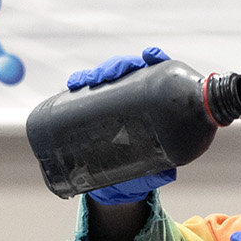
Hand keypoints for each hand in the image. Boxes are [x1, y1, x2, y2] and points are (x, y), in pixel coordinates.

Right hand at [70, 47, 174, 203]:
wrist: (119, 186)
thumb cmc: (144, 171)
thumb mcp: (156, 169)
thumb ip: (161, 169)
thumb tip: (167, 173)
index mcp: (158, 102)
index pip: (159, 73)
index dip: (155, 59)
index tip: (150, 55)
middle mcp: (138, 95)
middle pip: (130, 69)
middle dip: (118, 66)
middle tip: (108, 75)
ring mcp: (116, 101)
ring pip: (108, 77)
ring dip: (97, 73)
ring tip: (87, 80)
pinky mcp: (95, 108)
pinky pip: (87, 91)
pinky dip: (79, 83)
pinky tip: (73, 83)